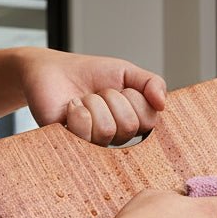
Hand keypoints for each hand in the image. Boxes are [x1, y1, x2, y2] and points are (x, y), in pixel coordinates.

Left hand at [17, 48, 165, 145]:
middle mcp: (116, 141)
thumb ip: (151, 82)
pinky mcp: (72, 146)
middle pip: (128, 125)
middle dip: (111, 98)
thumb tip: (163, 104)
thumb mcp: (126, 72)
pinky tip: (71, 108)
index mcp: (133, 125)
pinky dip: (77, 110)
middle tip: (99, 93)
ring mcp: (94, 147)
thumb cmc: (89, 75)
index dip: (134, 97)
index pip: (149, 120)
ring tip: (84, 100)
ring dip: (92, 103)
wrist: (53, 70)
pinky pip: (84, 132)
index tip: (120, 90)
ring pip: (107, 129)